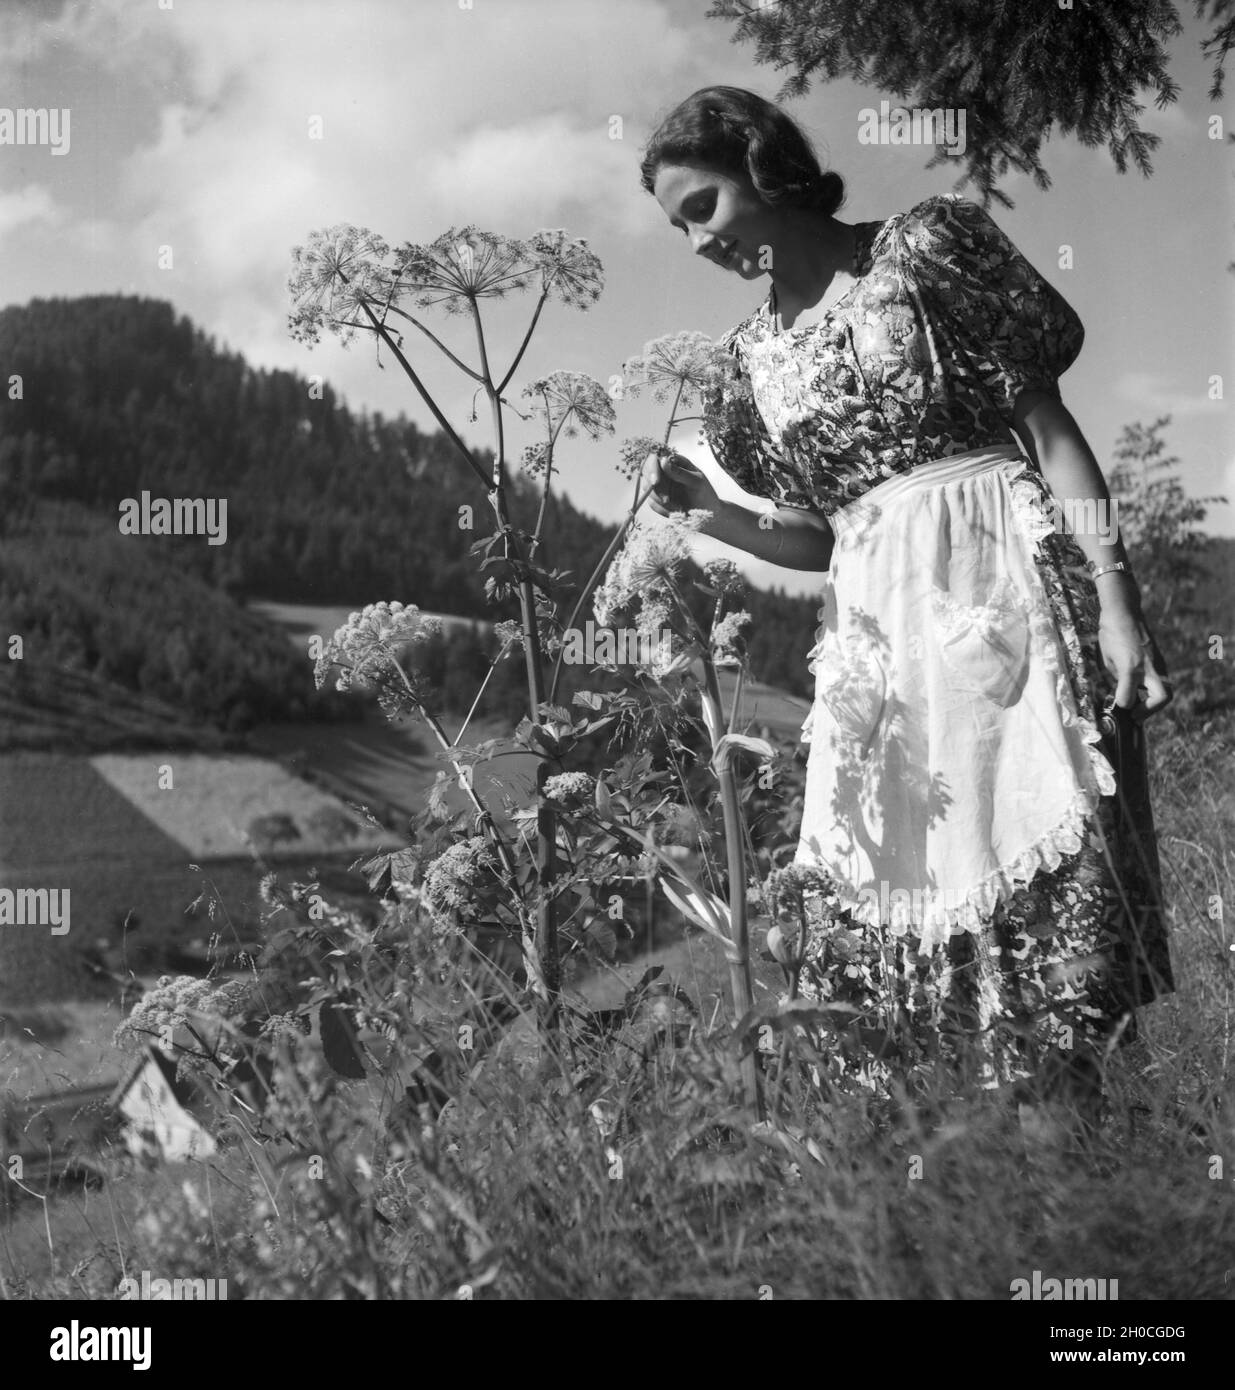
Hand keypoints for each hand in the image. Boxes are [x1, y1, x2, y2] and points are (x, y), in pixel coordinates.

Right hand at [646, 451, 720, 518]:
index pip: (654, 459)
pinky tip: (677, 512)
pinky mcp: (657, 499)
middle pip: (646, 474)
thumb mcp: (696, 482)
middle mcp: (664, 472)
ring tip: (679, 508)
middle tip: (667, 500)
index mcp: (674, 462)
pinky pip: (652, 504)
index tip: (655, 481)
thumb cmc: (705, 494)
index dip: (652, 469)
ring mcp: (659, 485)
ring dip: (661, 501)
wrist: (708, 515)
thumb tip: (662, 460)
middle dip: (656, 489)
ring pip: (648, 490)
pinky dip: (663, 510)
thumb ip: (680, 472)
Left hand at [1097, 598, 1172, 718]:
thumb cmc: (1111, 635)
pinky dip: (1154, 692)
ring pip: (1167, 691)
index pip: (1128, 697)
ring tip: (1138, 708)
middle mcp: (1148, 667)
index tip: (1117, 707)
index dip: (1122, 705)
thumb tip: (1121, 695)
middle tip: (1135, 716)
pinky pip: (1163, 682)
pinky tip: (1141, 694)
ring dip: (1154, 704)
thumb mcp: (1106, 660)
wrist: (1125, 613)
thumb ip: (1116, 679)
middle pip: (1163, 697)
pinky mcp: (1160, 662)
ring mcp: (1158, 664)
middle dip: (1150, 711)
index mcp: (1130, 667)